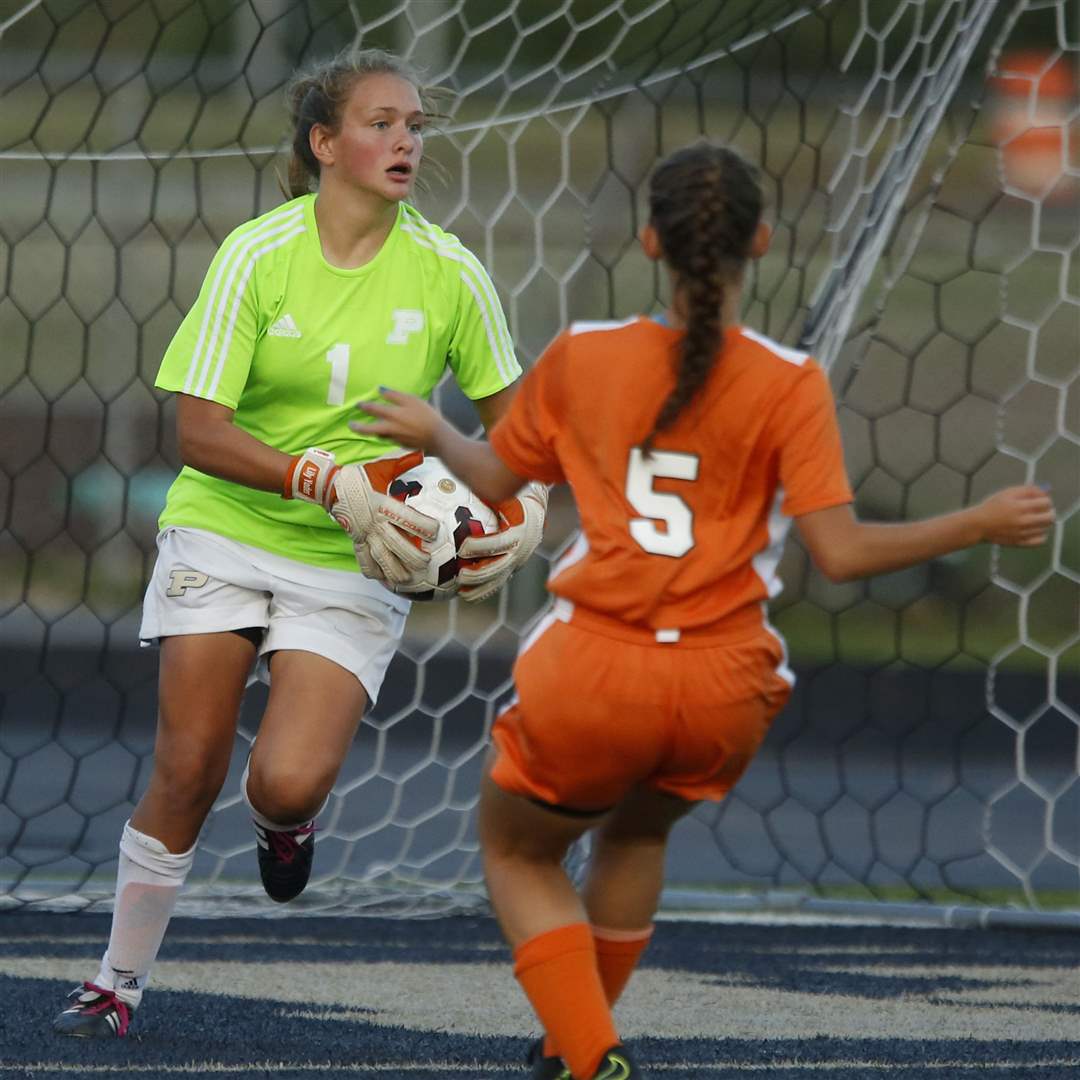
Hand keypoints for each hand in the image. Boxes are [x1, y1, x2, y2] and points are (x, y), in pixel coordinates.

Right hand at [329, 452, 439, 584]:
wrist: (330, 486)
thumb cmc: (360, 477)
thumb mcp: (381, 468)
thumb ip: (403, 463)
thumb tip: (422, 452)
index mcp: (384, 505)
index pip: (407, 518)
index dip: (423, 526)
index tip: (436, 532)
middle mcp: (376, 522)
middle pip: (397, 544)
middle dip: (412, 556)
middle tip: (426, 563)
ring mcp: (365, 534)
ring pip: (381, 557)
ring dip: (394, 570)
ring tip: (407, 580)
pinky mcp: (356, 540)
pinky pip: (364, 560)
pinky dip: (373, 572)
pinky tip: (383, 581)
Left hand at [350, 389, 445, 451]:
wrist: (437, 438)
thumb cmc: (426, 416)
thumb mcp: (412, 400)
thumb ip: (395, 395)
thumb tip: (380, 390)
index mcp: (392, 415)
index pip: (373, 409)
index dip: (364, 406)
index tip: (358, 405)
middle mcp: (390, 428)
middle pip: (370, 429)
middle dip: (359, 427)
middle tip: (351, 425)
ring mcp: (395, 439)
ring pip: (379, 435)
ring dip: (372, 432)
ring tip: (368, 429)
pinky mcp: (402, 445)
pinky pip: (390, 439)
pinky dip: (386, 436)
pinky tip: (388, 433)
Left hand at [455, 482, 547, 602]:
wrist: (536, 505)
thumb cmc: (513, 493)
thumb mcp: (504, 489)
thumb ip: (488, 489)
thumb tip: (461, 477)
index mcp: (522, 528)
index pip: (501, 541)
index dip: (482, 546)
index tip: (463, 547)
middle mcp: (523, 547)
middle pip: (501, 565)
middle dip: (480, 572)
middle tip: (460, 574)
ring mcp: (520, 559)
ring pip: (501, 578)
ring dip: (481, 586)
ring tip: (461, 589)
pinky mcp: (515, 566)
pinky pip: (499, 581)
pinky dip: (483, 590)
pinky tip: (465, 594)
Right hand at [974, 485, 1054, 546]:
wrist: (978, 525)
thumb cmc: (992, 507)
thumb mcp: (1007, 493)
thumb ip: (1027, 490)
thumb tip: (1045, 491)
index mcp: (1020, 507)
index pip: (1046, 502)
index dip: (1044, 499)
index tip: (1039, 500)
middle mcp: (1023, 521)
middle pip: (1050, 516)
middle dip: (1048, 511)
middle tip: (1040, 510)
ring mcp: (1022, 533)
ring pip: (1046, 527)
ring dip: (1043, 522)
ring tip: (1033, 519)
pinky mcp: (1021, 543)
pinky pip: (1040, 540)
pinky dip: (1041, 534)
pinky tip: (1033, 529)